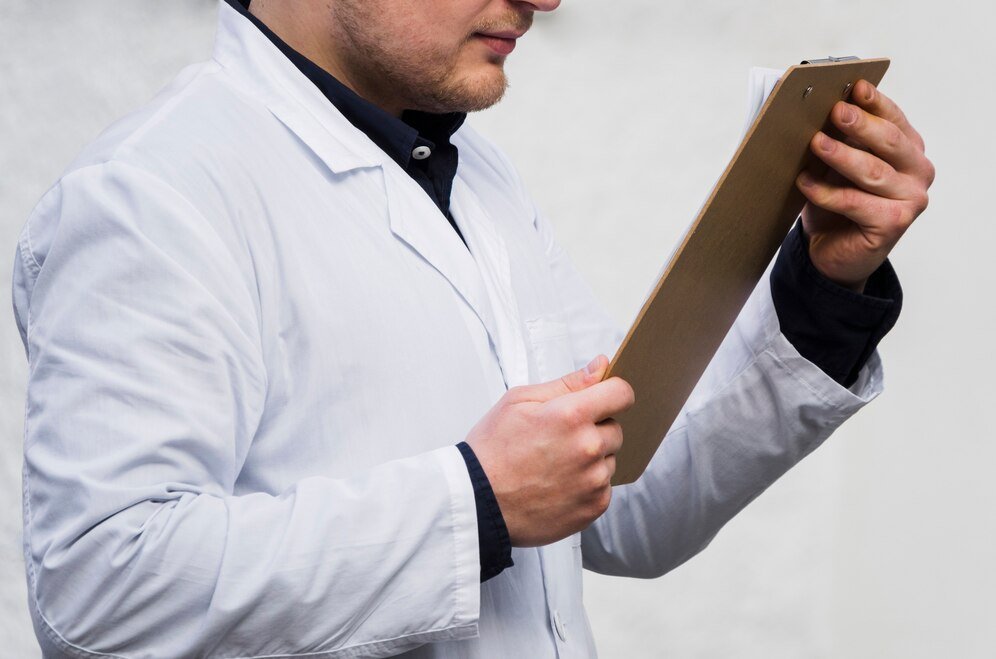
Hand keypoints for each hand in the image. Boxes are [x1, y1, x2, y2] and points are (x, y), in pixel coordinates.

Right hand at [466, 355, 633, 546]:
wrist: (477, 501)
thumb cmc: (493, 448)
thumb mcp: (519, 401)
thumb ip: (567, 383)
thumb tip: (601, 366)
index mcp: (572, 415)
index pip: (622, 394)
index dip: (611, 393)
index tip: (600, 400)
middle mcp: (589, 448)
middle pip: (616, 428)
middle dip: (595, 429)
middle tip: (559, 438)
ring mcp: (593, 480)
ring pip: (609, 459)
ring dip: (591, 459)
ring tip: (554, 465)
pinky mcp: (593, 506)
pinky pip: (604, 487)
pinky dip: (587, 485)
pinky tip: (558, 485)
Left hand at [796, 79, 934, 291]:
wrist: (834, 252)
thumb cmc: (838, 204)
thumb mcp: (838, 166)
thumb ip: (841, 140)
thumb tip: (818, 111)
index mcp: (909, 150)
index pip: (894, 120)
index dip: (875, 102)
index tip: (855, 86)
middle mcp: (918, 172)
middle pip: (889, 142)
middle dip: (860, 124)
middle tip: (835, 111)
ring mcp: (911, 199)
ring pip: (873, 172)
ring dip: (841, 155)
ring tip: (815, 142)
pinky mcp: (894, 224)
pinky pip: (856, 203)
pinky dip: (827, 192)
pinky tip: (805, 182)